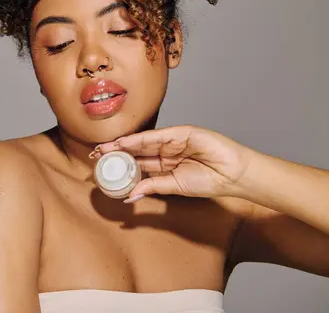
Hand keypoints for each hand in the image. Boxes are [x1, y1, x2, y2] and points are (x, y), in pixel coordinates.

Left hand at [95, 125, 255, 200]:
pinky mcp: (183, 132)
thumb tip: (129, 195)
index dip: (120, 163)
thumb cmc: (209, 181)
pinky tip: (125, 143)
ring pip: (143, 141)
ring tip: (104, 149)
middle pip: (136, 150)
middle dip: (116, 152)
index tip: (102, 166)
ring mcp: (173, 140)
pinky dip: (141, 139)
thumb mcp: (174, 187)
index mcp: (164, 164)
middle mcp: (166, 150)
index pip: (137, 162)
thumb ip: (152, 187)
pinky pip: (158, 136)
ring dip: (123, 144)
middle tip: (96, 154)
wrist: (233, 175)